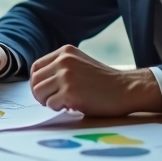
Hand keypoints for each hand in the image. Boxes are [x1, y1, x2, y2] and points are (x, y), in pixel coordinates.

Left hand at [28, 45, 161, 114]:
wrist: (127, 89)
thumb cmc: (104, 81)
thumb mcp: (80, 63)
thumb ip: (61, 67)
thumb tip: (38, 83)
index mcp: (65, 52)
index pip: (36, 67)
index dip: (38, 82)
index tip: (46, 90)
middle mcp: (63, 61)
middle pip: (35, 81)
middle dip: (41, 94)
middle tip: (54, 100)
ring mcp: (66, 76)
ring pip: (39, 93)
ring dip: (49, 101)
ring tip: (64, 102)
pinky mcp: (69, 93)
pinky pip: (50, 104)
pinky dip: (59, 108)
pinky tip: (73, 105)